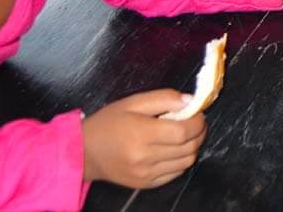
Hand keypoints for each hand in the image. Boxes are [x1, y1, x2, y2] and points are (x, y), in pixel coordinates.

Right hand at [81, 90, 206, 187]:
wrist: (84, 152)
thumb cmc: (108, 123)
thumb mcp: (133, 102)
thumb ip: (163, 98)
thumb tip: (191, 101)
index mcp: (141, 134)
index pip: (183, 131)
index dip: (197, 121)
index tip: (198, 113)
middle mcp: (144, 158)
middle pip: (188, 147)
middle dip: (199, 132)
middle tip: (195, 122)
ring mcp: (145, 174)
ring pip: (186, 162)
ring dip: (192, 146)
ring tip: (185, 135)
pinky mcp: (145, 184)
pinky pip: (175, 173)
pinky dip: (181, 160)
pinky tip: (173, 150)